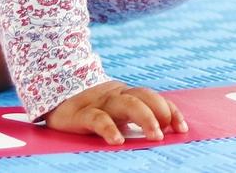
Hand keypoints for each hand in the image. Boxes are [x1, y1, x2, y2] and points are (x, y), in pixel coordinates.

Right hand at [44, 81, 187, 144]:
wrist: (53, 97)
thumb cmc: (90, 109)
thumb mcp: (115, 113)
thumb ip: (134, 119)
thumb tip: (162, 135)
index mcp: (127, 95)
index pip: (155, 99)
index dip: (171, 111)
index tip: (182, 128)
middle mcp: (117, 96)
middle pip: (144, 96)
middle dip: (161, 111)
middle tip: (168, 132)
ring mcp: (100, 102)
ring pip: (127, 103)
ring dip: (145, 118)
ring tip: (155, 136)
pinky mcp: (82, 113)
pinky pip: (98, 118)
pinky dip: (110, 129)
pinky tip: (118, 140)